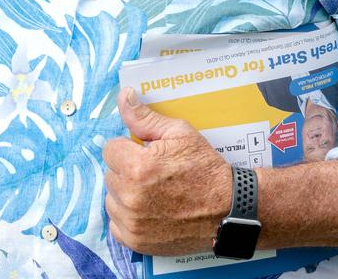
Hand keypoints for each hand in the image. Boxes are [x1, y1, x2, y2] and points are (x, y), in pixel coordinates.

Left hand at [102, 87, 231, 254]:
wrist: (227, 209)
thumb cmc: (204, 168)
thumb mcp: (179, 133)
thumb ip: (145, 117)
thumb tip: (123, 95)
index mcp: (138, 166)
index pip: (110, 150)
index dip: (128, 149)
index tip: (145, 154)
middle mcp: (130, 196)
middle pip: (110, 174)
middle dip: (127, 170)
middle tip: (153, 173)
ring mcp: (132, 222)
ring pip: (111, 199)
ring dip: (125, 194)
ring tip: (152, 192)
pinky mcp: (136, 241)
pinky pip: (116, 224)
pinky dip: (128, 217)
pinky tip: (149, 210)